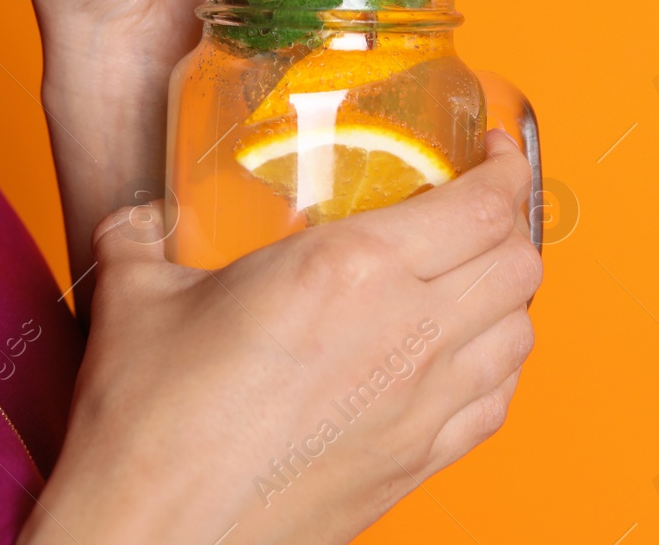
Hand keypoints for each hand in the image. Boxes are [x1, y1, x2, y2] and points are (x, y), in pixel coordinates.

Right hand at [19, 131, 542, 544]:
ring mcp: (420, 406)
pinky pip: (497, 402)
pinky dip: (498, 366)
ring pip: (521, 332)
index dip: (506, 168)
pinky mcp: (416, 464)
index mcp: (350, 269)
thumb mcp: (137, 297)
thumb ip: (144, 236)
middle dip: (510, 221)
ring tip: (476, 275)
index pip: (483, 205)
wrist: (154, 538)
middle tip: (481, 206)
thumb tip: (141, 217)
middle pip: (519, 262)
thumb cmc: (149, 427)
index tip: (495, 152)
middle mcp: (405, 332)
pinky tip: (466, 356)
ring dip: (509, 293)